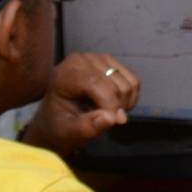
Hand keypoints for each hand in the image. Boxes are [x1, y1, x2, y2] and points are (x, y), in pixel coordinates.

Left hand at [22, 52, 137, 156]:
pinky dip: (130, 97)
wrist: (57, 120)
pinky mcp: (111, 63)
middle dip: (117, 106)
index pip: (96, 82)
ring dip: (125, 102)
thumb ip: (87, 127)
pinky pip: (134, 81)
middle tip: (106, 120)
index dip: (109, 103)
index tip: (114, 123)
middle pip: (115, 84)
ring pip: (129, 82)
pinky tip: (116, 105)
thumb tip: (112, 118)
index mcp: (65, 74)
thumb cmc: (60, 127)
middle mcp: (82, 60)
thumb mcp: (69, 133)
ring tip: (109, 113)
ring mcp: (98, 58)